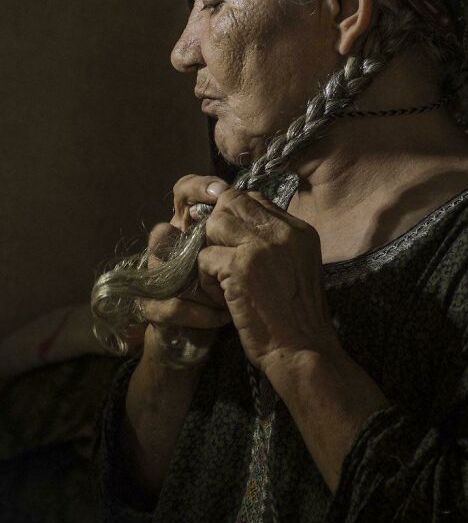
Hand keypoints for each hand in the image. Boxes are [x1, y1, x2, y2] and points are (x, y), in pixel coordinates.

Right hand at [134, 174, 232, 339]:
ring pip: (167, 273)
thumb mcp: (244, 251)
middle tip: (228, 256)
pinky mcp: (154, 309)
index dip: (197, 188)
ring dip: (203, 285)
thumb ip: (246, 225)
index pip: (183, 194)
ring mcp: (156, 278)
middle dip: (196, 249)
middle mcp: (167, 248)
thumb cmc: (230, 286)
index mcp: (190, 227)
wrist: (206, 334)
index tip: (221, 192)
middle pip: (161, 234)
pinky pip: (171, 306)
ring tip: (231, 294)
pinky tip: (224, 316)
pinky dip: (202, 313)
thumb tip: (259, 203)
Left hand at [195, 187, 340, 377]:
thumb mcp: (298, 267)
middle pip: (232, 203)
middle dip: (218, 229)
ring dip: (210, 251)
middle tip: (222, 259)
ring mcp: (261, 247)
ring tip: (221, 278)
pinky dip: (206, 279)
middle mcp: (282, 231)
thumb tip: (241, 225)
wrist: (303, 349)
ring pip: (214, 225)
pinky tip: (222, 297)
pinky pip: (204, 257)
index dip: (236, 218)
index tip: (234, 246)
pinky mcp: (240, 267)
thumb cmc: (298, 317)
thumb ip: (276, 243)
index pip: (255, 199)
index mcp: (299, 230)